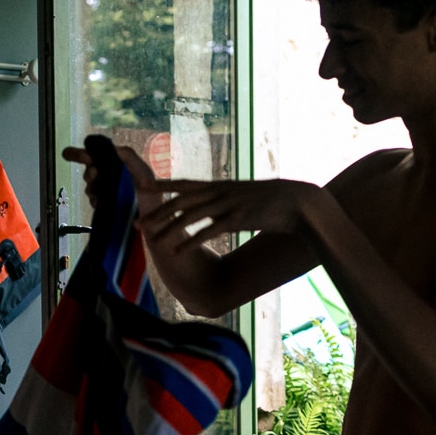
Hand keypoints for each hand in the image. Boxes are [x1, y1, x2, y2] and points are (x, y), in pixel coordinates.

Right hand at [61, 144, 163, 215]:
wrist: (154, 214)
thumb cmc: (150, 189)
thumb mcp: (141, 168)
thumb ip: (126, 155)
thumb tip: (109, 147)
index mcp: (114, 164)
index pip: (93, 156)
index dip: (79, 154)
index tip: (67, 154)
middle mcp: (107, 176)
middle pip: (88, 172)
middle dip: (89, 173)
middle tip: (95, 175)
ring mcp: (104, 191)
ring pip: (89, 188)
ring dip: (93, 189)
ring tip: (104, 193)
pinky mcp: (104, 205)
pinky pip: (93, 201)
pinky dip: (96, 201)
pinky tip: (105, 202)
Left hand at [139, 178, 320, 251]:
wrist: (298, 202)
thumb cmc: (273, 201)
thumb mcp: (244, 197)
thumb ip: (228, 200)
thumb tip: (219, 205)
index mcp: (221, 186)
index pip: (185, 184)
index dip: (163, 185)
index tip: (143, 187)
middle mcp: (220, 192)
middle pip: (181, 199)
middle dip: (158, 211)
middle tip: (137, 223)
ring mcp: (228, 204)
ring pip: (190, 214)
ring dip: (168, 227)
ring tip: (151, 239)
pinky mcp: (237, 219)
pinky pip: (208, 231)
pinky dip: (190, 240)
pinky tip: (176, 250)